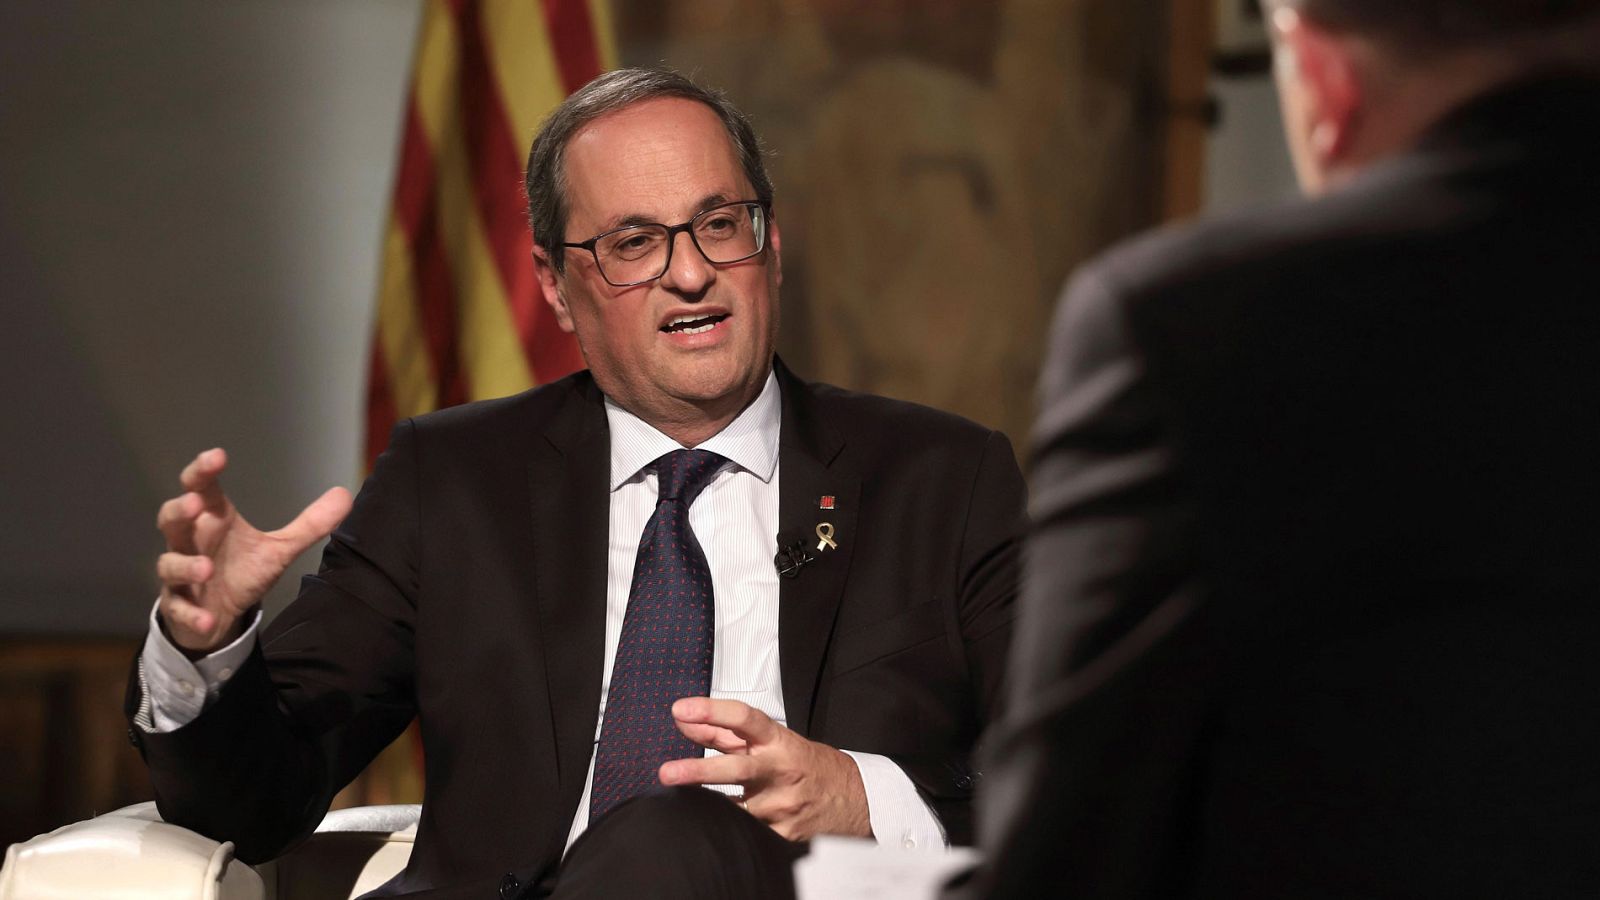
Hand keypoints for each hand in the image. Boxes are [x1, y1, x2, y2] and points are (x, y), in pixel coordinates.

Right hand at [155, 448, 351, 653]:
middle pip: (172, 520)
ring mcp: (181, 576)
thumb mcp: (279, 548)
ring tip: (206, 568)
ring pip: (169, 564)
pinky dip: (191, 614)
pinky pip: (179, 610)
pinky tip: (207, 618)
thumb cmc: (241, 571)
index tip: (218, 456)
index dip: (203, 471)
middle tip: (195, 504)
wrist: (219, 615)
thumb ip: (309, 524)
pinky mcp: (180, 608)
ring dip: (185, 566)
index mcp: (214, 521)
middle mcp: (191, 543)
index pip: (201, 489)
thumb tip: (345, 494)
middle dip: (179, 510)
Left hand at [658, 697, 871, 840]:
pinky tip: (709, 829)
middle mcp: (780, 772)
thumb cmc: (806, 766)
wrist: (854, 801)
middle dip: (697, 771)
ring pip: (734, 810)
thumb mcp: (771, 742)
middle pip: (736, 768)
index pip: (744, 719)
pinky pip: (745, 834)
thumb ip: (724, 732)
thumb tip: (684, 720)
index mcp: (778, 742)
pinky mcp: (783, 836)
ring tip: (681, 807)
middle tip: (666, 772)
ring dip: (706, 808)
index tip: (681, 709)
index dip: (712, 710)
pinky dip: (725, 830)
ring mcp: (782, 806)